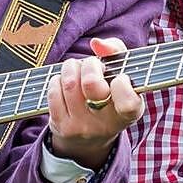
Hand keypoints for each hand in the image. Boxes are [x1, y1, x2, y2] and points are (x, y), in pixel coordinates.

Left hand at [45, 38, 141, 166]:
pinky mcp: (62, 127)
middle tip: (92, 64)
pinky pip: (54, 92)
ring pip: (70, 84)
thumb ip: (116, 52)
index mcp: (128, 113)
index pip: (127, 103)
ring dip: (71, 67)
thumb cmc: (110, 95)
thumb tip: (96, 43)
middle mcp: (106, 123)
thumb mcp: (122, 76)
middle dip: (90, 64)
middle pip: (92, 84)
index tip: (120, 77)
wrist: (89, 139)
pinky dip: (57, 80)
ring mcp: (82, 126)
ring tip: (76, 68)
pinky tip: (64, 83)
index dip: (122, 85)